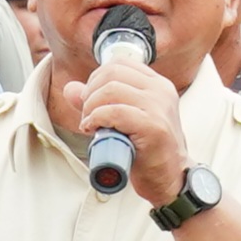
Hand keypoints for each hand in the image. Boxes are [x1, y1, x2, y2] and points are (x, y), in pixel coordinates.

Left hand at [52, 40, 185, 205]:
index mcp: (157, 84)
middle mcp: (160, 90)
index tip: (91, 99)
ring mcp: (159, 107)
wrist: (169, 178)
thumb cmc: (146, 150)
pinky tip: (93, 130)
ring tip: (91, 125)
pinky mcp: (153, 126)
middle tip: (88, 115)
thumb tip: (70, 88)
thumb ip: (98, 101)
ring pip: (110, 90)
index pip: (119, 63)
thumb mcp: (122, 120)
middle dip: (90, 93)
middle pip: (111, 73)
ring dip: (91, 108)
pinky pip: (114, 112)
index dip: (96, 78)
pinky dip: (96, 119)